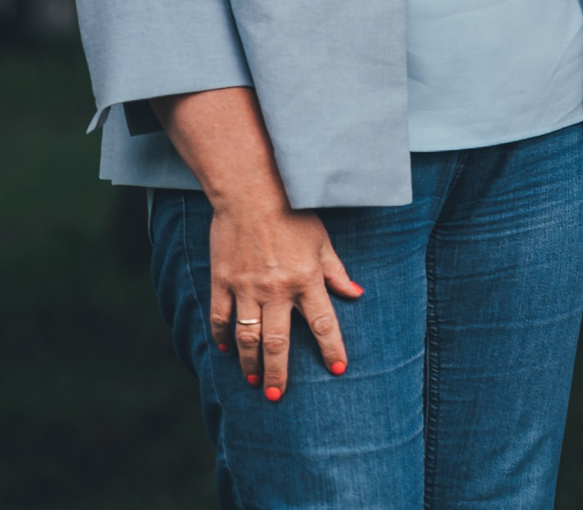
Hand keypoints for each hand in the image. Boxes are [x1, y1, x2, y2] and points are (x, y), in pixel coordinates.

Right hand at [207, 197, 361, 398]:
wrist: (252, 192)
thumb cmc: (294, 215)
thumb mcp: (323, 242)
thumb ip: (337, 272)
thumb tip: (356, 294)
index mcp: (306, 279)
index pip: (323, 323)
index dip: (332, 349)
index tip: (339, 370)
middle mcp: (276, 289)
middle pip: (278, 342)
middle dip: (279, 373)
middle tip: (278, 396)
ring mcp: (246, 288)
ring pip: (247, 337)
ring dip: (251, 363)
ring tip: (255, 382)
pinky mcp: (222, 282)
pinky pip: (220, 319)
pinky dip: (222, 338)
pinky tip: (226, 352)